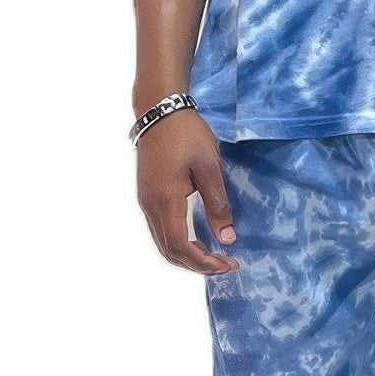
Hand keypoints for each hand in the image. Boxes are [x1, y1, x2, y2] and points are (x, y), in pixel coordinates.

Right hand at [136, 109, 239, 274]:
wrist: (159, 111)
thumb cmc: (186, 134)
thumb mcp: (209, 167)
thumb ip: (217, 204)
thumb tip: (227, 238)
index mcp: (165, 200)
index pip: (181, 246)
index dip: (204, 262)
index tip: (228, 264)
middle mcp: (150, 206)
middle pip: (169, 251)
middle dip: (197, 265)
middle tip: (226, 264)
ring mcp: (145, 202)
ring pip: (163, 243)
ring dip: (187, 256)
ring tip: (214, 256)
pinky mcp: (146, 196)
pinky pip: (160, 230)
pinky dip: (178, 243)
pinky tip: (197, 240)